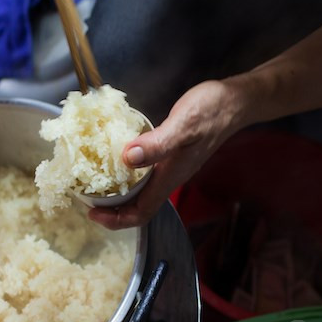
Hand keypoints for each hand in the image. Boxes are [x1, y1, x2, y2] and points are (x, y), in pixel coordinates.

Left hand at [88, 79, 250, 228]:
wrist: (236, 102)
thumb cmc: (212, 111)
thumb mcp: (183, 125)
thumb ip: (157, 144)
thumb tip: (126, 159)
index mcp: (170, 177)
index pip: (141, 213)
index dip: (115, 219)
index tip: (91, 212)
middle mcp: (169, 177)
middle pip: (138, 207)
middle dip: (111, 209)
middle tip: (85, 197)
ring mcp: (171, 167)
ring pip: (140, 191)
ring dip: (116, 192)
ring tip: (94, 182)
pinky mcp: (170, 155)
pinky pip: (143, 173)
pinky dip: (125, 173)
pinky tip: (114, 158)